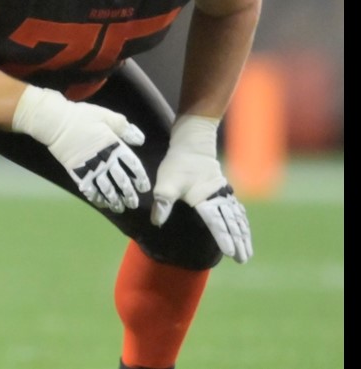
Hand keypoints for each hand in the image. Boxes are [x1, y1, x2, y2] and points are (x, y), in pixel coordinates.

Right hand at [13, 85, 149, 212]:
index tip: (144, 187)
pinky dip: (96, 198)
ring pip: (106, 189)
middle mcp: (105, 160)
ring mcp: (91, 168)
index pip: (133, 166)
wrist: (56, 123)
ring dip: (114, 200)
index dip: (140, 178)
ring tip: (119, 208)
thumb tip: (140, 140)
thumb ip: (124, 128)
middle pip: (121, 181)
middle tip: (133, 203)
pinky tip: (101, 203)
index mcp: (115, 146)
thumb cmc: (81, 117)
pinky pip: (89, 189)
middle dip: (129, 194)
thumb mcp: (106, 116)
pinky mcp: (77, 173)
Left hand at [151, 115, 252, 262]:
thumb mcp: (166, 182)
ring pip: (237, 218)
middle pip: (231, 223)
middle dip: (238, 242)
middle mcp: (218, 198)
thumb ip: (163, 201)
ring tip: (247, 253)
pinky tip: (244, 232)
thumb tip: (156, 222)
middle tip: (243, 260)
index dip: (224, 237)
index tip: (231, 252)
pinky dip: (242, 223)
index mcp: (205, 198)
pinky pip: (237, 210)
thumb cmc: (178, 164)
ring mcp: (223, 194)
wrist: (192, 145)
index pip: (217, 222)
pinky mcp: (224, 191)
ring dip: (243, 235)